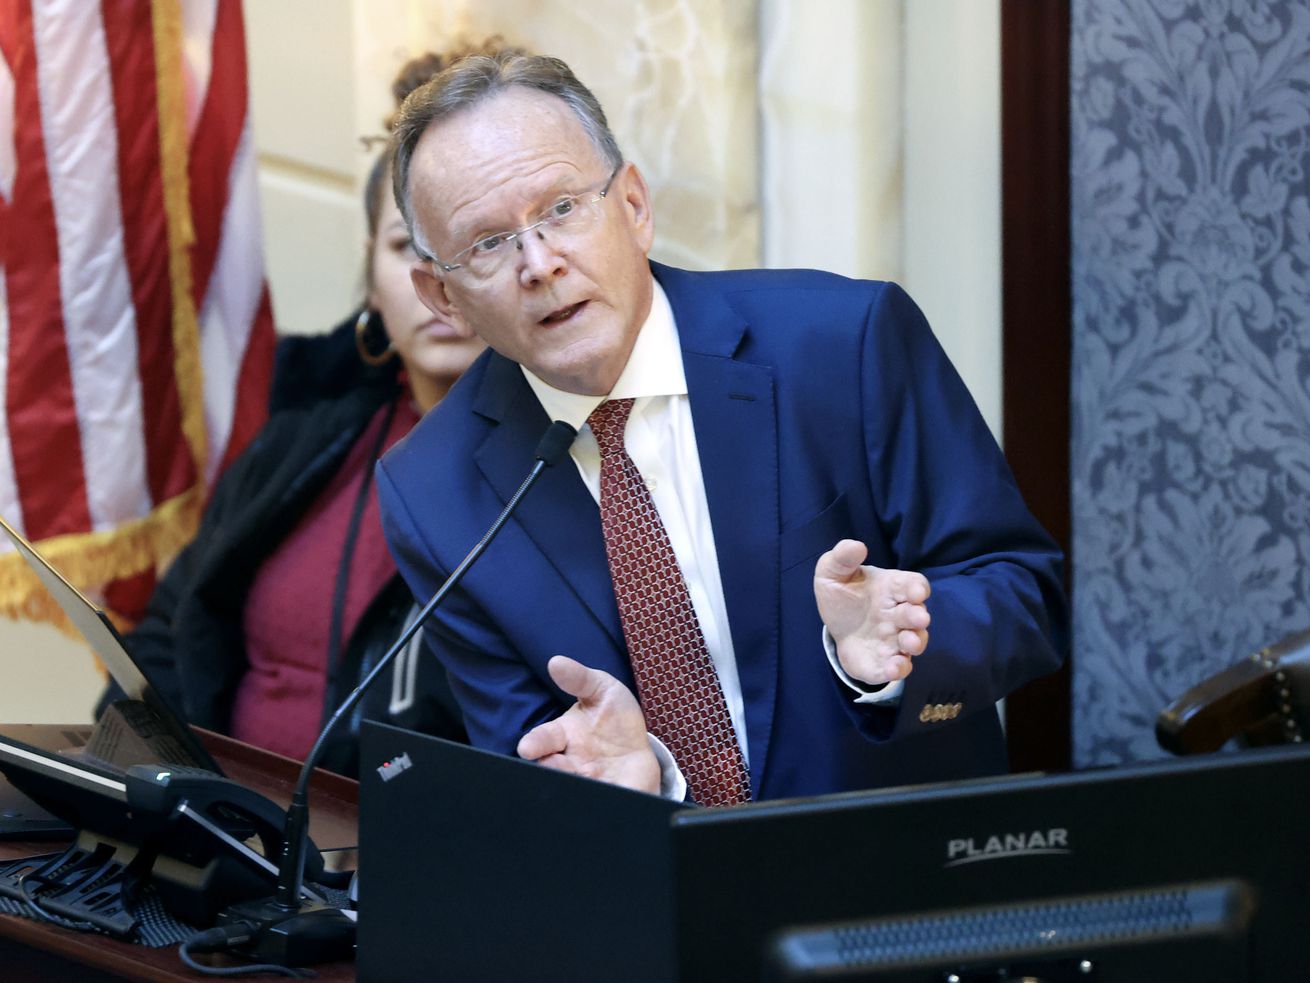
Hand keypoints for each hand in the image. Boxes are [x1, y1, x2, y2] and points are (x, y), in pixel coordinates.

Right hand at [516, 656, 659, 793]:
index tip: (527, 747)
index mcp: (562, 737)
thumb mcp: (603, 690)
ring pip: (566, 791)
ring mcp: (583, 785)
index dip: (534, 743)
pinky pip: (594, 807)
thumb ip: (580, 678)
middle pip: (548, 771)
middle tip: (550, 770)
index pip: (542, 740)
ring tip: (579, 785)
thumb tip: (555, 662)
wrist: (641, 754)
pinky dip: (594, 807)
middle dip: (546, 770)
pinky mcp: (602, 802)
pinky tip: (601, 803)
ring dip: (567, 790)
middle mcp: (566, 764)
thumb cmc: (615, 720)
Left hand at [814, 539, 930, 685]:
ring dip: (915, 643)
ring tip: (909, 643)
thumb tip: (857, 546)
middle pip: (917, 615)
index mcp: (891, 589)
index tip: (916, 592)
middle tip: (919, 618)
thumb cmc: (842, 594)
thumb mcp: (832, 572)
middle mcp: (898, 614)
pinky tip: (893, 668)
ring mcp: (894, 639)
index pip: (913, 585)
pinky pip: (897, 667)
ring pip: (914, 642)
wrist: (834, 624)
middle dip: (919, 617)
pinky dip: (899, 669)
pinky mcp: (884, 662)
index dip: (917, 588)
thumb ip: (842, 557)